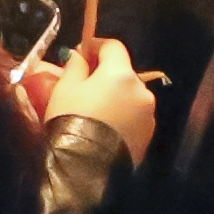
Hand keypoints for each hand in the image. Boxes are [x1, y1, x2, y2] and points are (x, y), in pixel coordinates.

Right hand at [23, 33, 160, 167]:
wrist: (86, 168)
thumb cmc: (72, 121)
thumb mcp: (65, 88)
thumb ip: (75, 65)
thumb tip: (80, 55)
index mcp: (121, 74)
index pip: (113, 46)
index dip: (96, 45)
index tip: (82, 52)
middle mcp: (141, 90)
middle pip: (123, 72)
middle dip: (105, 74)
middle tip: (84, 84)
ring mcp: (148, 114)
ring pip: (130, 95)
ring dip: (115, 96)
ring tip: (94, 110)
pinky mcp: (148, 135)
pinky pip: (133, 116)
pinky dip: (121, 115)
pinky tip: (104, 126)